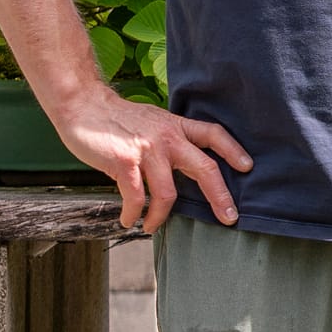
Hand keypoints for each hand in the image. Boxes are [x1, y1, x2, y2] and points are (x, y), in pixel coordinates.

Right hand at [52, 83, 248, 232]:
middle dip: (220, 196)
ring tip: (152, 226)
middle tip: (229, 218)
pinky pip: (136, 198)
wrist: (83, 105)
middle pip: (205, 168)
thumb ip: (170, 139)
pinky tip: (128, 220)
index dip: (233, 150)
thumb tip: (184, 164)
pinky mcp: (124, 162)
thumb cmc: (116, 119)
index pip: (214, 134)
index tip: (248, 167)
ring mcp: (147, 150)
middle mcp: (168, 137)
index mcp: (176, 126)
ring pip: (168, 193)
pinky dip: (133, 214)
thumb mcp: (153, 121)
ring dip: (161, 216)